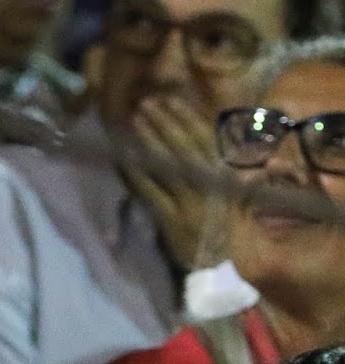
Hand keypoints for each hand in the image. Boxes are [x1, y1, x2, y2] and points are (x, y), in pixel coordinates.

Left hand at [120, 94, 221, 271]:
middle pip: (183, 147)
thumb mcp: (238, 194)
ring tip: (134, 121)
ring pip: (167, 165)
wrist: (222, 264)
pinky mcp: (171, 219)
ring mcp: (189, 202)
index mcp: (226, 175)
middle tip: (145, 103)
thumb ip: (232, 170)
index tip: (171, 100)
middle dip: (164, 123)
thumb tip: (223, 139)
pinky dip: (138, 174)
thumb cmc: (228, 226)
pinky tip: (125, 158)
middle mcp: (209, 185)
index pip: (206, 139)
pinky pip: (151, 192)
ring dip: (150, 141)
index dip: (187, 117)